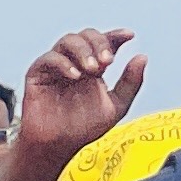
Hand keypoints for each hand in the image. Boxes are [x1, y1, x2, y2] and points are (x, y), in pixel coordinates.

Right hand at [17, 29, 147, 159]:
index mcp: (95, 67)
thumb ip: (130, 83)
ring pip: (68, 40)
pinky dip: (63, 63)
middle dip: (100, 43)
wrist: (58, 145)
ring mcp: (56, 66)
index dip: (116, 35)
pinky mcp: (37, 73)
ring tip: (93, 69)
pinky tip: (75, 76)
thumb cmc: (84, 127)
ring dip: (84, 50)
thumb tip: (142, 57)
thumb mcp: (115, 107)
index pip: (105, 42)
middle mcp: (76, 62)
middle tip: (107, 61)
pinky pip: (48, 58)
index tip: (129, 36)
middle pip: (87, 35)